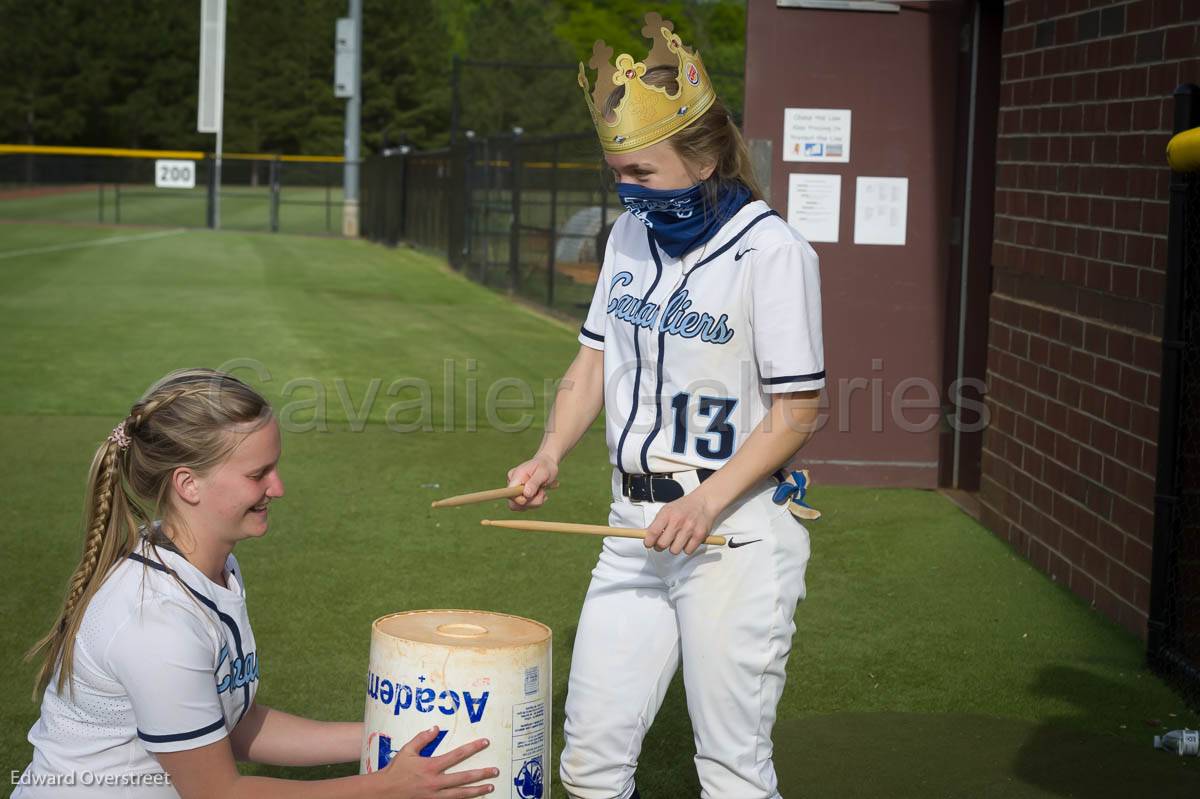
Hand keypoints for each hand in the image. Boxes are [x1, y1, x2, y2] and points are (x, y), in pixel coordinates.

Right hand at [376, 727, 496, 798]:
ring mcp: (434, 796)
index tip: (485, 742)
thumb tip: (435, 728)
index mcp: (431, 766)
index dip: (472, 748)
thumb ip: (422, 739)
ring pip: (461, 794)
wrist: (383, 793)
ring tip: (490, 788)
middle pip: (464, 778)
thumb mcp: (407, 751)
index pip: (457, 755)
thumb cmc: (395, 770)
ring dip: (477, 791)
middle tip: (495, 771)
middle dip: (481, 774)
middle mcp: (435, 782)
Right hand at [505, 453, 558, 510]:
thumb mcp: (543, 472)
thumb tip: (526, 494)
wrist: (547, 465)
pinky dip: (535, 502)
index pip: (509, 492)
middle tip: (543, 493)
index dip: (517, 500)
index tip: (528, 499)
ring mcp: (515, 490)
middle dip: (531, 502)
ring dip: (536, 501)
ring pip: (522, 506)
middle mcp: (513, 483)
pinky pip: (526, 506)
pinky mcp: (520, 495)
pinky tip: (541, 493)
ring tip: (543, 491)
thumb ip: (534, 483)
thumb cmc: (546, 467)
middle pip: (514, 503)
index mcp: (516, 476)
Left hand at [643, 490, 720, 555]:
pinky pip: (688, 551)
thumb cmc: (685, 506)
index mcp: (667, 514)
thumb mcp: (667, 509)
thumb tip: (647, 536)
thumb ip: (657, 523)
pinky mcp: (699, 535)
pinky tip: (687, 540)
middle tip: (663, 543)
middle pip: (662, 544)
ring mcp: (689, 529)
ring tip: (677, 540)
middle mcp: (678, 521)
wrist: (704, 502)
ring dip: (674, 547)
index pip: (653, 532)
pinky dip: (686, 548)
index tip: (648, 544)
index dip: (648, 542)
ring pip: (674, 550)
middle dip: (660, 546)